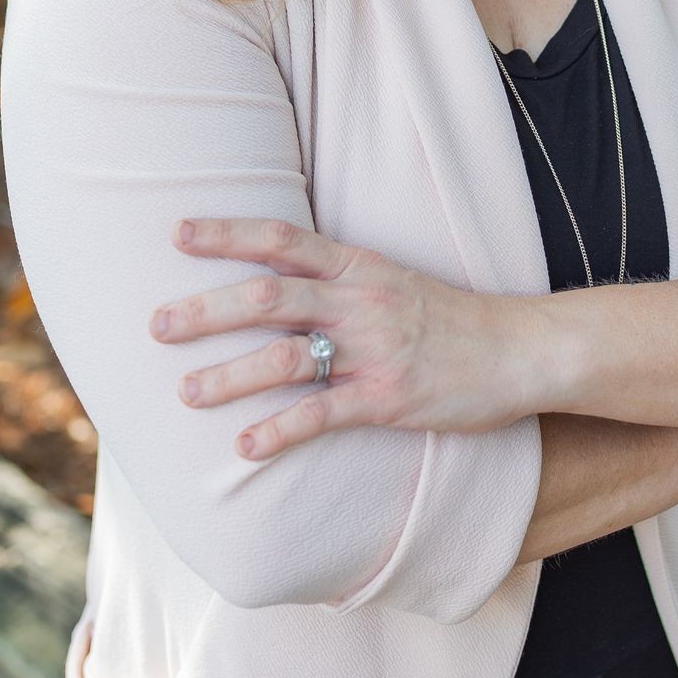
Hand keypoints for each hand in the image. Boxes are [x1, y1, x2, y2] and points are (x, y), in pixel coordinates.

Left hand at [150, 218, 527, 460]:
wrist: (520, 349)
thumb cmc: (450, 317)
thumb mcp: (392, 279)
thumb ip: (338, 277)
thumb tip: (274, 275)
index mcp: (359, 266)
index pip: (283, 238)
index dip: (227, 233)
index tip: (176, 231)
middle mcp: (361, 301)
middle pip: (270, 295)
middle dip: (208, 309)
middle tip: (157, 325)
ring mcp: (374, 351)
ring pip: (287, 356)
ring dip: (230, 375)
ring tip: (186, 393)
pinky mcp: (389, 400)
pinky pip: (324, 414)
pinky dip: (279, 430)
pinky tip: (245, 446)